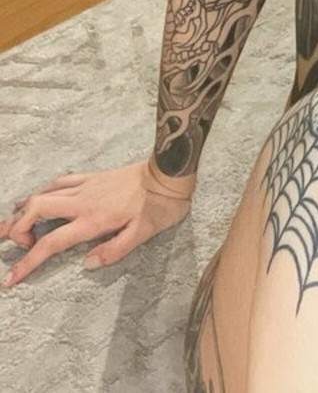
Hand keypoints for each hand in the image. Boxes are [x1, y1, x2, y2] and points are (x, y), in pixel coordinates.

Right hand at [1, 160, 194, 285]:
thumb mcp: (143, 234)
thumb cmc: (159, 206)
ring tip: (10, 224)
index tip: (11, 278)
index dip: (28, 262)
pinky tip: (36, 198)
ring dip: (24, 209)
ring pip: (44, 192)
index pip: (51, 243)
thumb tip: (87, 264)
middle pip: (36, 209)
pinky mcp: (92, 176)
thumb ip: (114, 251)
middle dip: (16, 228)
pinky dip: (42, 191)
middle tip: (9, 245)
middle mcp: (83, 201)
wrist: (169, 173)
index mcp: (93, 220)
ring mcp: (86, 186)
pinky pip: (60, 182)